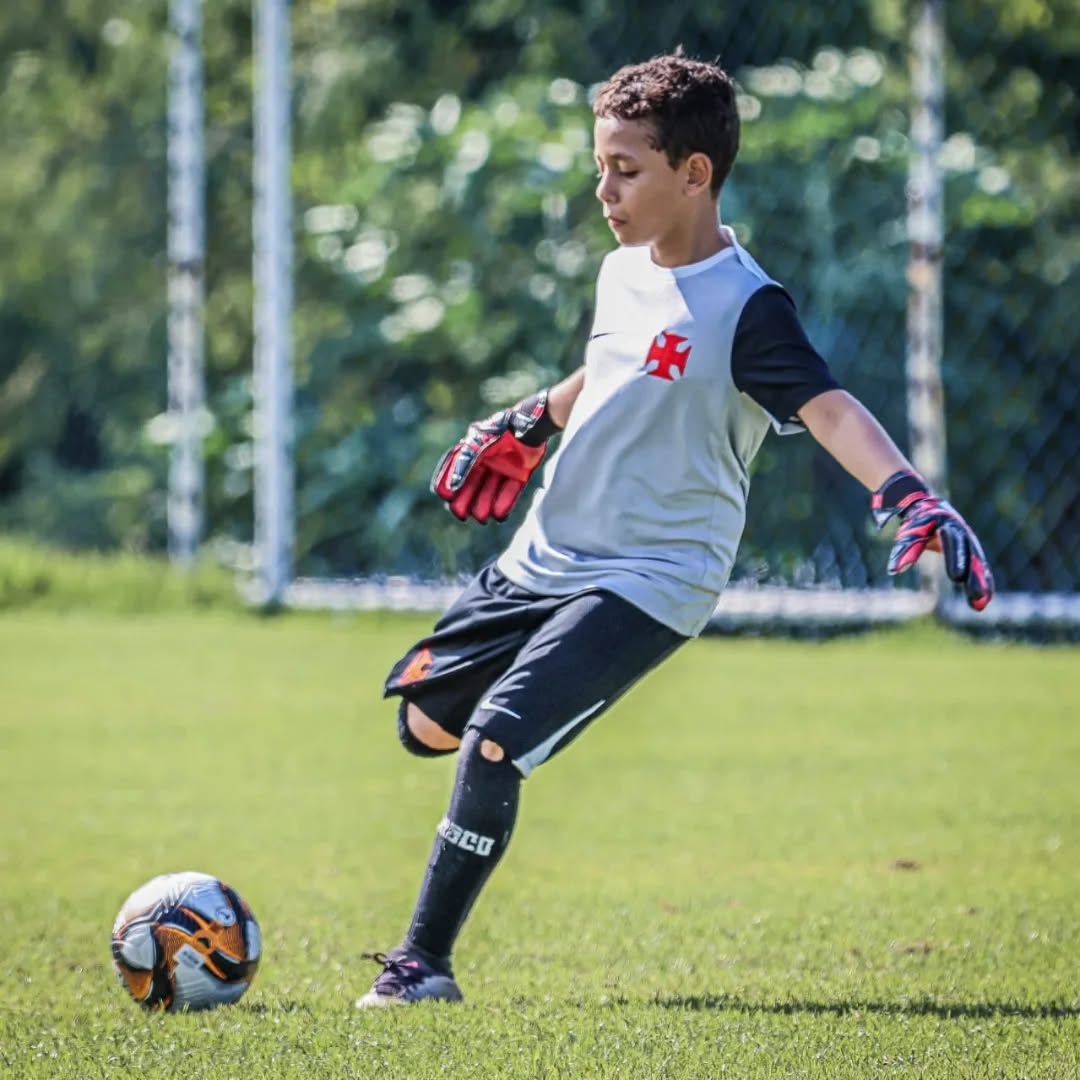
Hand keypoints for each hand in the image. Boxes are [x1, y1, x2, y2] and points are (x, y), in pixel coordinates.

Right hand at [431, 392, 554, 523]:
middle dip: (465, 501)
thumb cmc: (499, 431)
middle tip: (461, 515)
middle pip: (471, 486)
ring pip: (489, 492)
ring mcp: (503, 468)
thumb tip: (451, 487)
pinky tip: (499, 515)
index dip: (448, 484)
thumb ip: (464, 464)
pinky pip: (510, 492)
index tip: (445, 496)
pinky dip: (504, 503)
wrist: (529, 426)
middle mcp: (486, 461)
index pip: (454, 471)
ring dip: (483, 505)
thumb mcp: (476, 445)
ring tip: (482, 518)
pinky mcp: (520, 474)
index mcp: (472, 451)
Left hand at [871, 471, 994, 610]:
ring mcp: (969, 542)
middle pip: (970, 556)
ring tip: (981, 604)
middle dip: (974, 576)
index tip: (957, 578)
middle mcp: (963, 533)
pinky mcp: (970, 551)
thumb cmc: (916, 521)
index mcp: (948, 525)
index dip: (955, 560)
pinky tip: (983, 600)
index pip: (953, 544)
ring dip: (981, 583)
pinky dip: (982, 582)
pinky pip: (978, 568)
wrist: (927, 506)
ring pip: (977, 564)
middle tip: (975, 595)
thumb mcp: (910, 532)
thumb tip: (894, 571)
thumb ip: (905, 550)